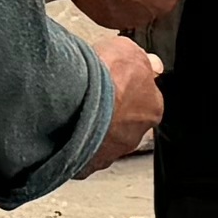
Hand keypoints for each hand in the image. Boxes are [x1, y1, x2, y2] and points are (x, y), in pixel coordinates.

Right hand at [82, 24, 166, 166]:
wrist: (74, 99)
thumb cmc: (103, 78)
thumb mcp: (128, 51)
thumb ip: (143, 61)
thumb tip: (152, 65)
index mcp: (152, 109)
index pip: (145, 101)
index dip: (128, 89)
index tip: (114, 81)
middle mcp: (135, 135)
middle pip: (124, 124)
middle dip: (111, 113)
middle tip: (92, 96)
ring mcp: (111, 152)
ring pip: (102, 141)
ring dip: (92, 130)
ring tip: (74, 111)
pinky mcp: (87, 166)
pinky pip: (81, 156)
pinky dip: (74, 146)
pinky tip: (64, 131)